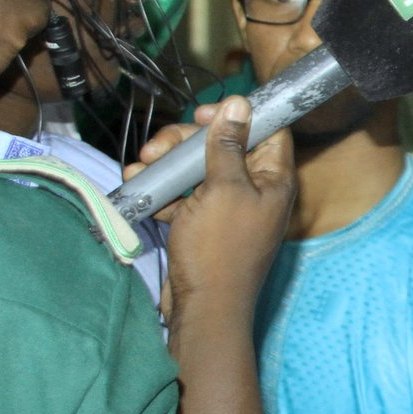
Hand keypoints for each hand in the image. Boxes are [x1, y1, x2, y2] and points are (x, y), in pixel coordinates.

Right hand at [154, 97, 295, 312]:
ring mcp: (227, 206)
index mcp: (273, 179)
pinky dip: (164, 190)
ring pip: (199, 168)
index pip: (267, 130)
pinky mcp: (203, 222)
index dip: (238, 115)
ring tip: (142, 167)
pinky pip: (184, 194)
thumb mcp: (223, 189)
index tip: (204, 114)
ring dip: (168, 165)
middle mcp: (255, 189)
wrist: (202, 307)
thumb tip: (241, 105)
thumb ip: (228, 146)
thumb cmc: (219, 248)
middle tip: (158, 148)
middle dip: (187, 142)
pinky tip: (139, 186)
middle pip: (224, 145)